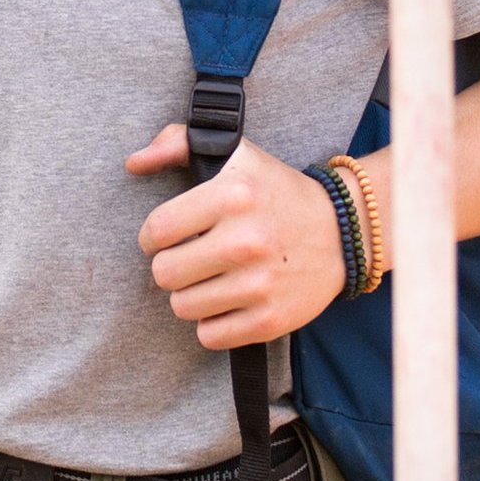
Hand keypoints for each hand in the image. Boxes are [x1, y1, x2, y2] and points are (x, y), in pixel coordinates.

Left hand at [124, 126, 360, 348]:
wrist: (344, 231)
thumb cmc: (277, 193)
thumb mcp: (236, 154)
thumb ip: (177, 144)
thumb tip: (134, 163)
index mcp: (232, 195)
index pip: (156, 230)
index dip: (154, 237)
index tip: (169, 237)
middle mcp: (246, 240)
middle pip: (164, 274)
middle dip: (172, 267)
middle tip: (193, 259)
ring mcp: (260, 284)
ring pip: (182, 307)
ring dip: (191, 296)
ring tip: (213, 279)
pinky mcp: (271, 319)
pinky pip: (210, 336)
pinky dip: (213, 324)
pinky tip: (229, 302)